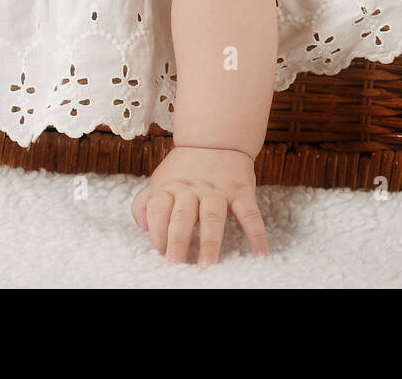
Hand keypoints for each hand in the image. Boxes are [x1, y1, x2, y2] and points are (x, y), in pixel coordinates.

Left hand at [131, 144, 269, 264]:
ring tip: (207, 263)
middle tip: (175, 263)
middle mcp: (192, 189)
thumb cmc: (185, 167)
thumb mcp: (161, 179)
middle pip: (182, 215)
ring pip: (213, 216)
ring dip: (210, 240)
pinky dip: (256, 233)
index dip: (157, 231)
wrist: (216, 138)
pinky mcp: (241, 191)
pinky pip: (249, 213)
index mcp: (170, 187)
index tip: (159, 252)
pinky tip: (260, 253)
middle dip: (178, 240)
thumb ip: (145, 202)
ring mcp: (218, 190)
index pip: (158, 209)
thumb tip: (142, 227)